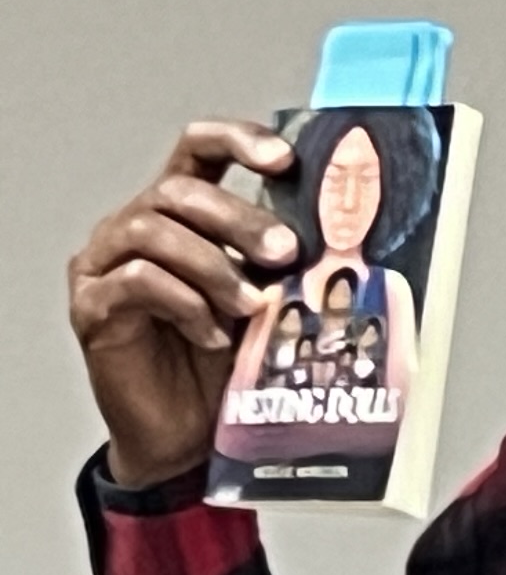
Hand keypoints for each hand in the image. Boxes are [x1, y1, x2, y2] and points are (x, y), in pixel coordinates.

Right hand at [67, 120, 299, 487]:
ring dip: (213, 266)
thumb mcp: (267, 303)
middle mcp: (136, 227)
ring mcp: (107, 264)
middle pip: (180, 191)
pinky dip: (184, 304)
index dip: (238, 141)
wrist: (188, 434)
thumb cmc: (226, 363)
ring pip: (153, 231)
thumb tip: (343, 237)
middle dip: (239, 218)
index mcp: (182, 215)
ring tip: (250, 307)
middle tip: (286, 252)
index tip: (284, 159)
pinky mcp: (93, 307)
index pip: (198, 149)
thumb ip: (283, 266)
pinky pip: (136, 282)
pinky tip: (211, 334)